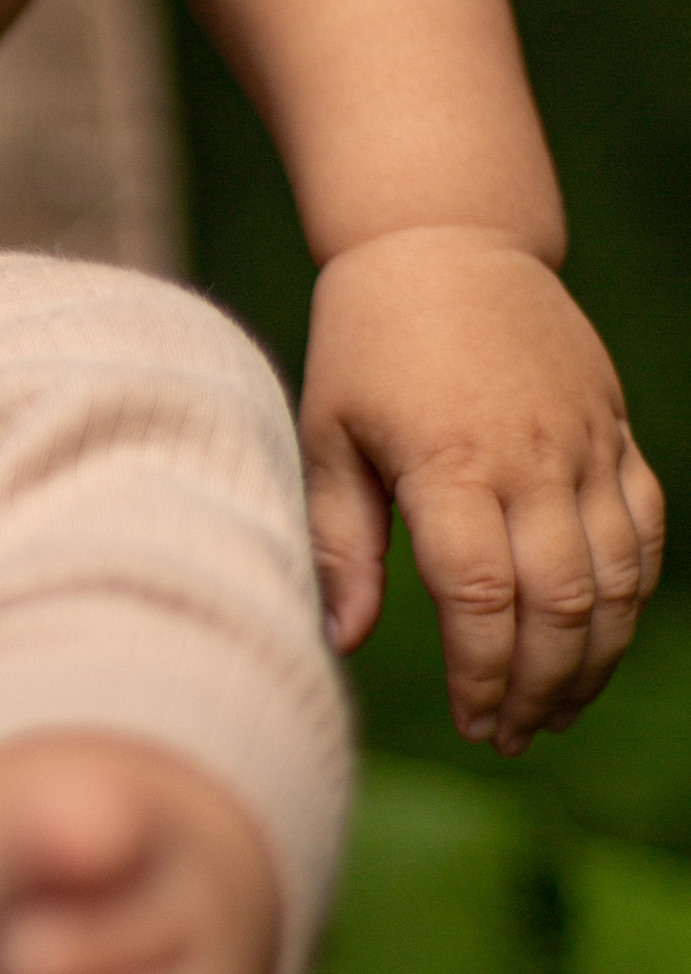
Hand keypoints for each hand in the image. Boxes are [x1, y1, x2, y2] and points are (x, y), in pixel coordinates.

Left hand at [303, 229, 664, 748]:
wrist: (446, 240)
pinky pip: (644, 533)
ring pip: (616, 582)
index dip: (481, 675)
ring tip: (553, 710)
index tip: (469, 722)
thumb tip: (342, 640)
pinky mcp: (615, 433)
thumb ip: (340, 541)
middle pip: (559, 606)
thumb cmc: (367, 341)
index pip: (481, 600)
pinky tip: (601, 640)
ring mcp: (585, 446)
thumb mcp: (328, 433)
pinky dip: (632, 597)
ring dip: (594, 660)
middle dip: (538, 688)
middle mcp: (531, 460)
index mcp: (450, 463)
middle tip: (506, 734)